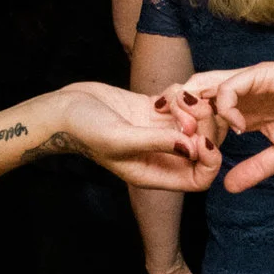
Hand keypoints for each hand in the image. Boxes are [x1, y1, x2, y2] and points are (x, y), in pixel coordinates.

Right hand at [57, 82, 218, 191]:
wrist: (63, 109)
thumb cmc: (85, 130)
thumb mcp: (120, 139)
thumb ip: (156, 143)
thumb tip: (192, 146)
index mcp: (154, 172)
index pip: (199, 179)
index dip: (210, 161)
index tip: (200, 138)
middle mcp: (160, 155)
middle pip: (203, 147)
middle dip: (203, 126)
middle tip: (187, 111)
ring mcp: (158, 132)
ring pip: (195, 122)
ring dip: (193, 106)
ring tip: (173, 99)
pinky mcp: (152, 111)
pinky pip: (182, 104)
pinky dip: (181, 95)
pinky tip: (163, 94)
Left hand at [159, 60, 273, 192]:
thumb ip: (256, 168)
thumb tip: (227, 188)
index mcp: (244, 110)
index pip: (203, 117)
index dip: (190, 135)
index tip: (190, 159)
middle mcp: (241, 93)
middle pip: (193, 97)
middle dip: (180, 119)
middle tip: (182, 146)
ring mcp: (248, 82)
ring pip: (202, 87)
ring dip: (195, 111)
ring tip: (202, 136)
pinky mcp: (260, 75)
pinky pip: (228, 88)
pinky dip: (225, 108)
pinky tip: (238, 128)